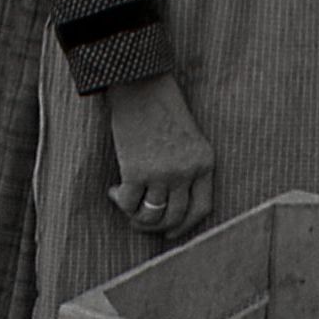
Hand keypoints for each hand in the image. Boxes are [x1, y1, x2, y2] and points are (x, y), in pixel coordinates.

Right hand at [106, 72, 214, 240]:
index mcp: (205, 163)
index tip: (170, 233)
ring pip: (151, 216)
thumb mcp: (189, 139)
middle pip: (175, 217)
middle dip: (155, 226)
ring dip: (136, 218)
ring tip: (125, 205)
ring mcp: (162, 173)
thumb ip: (188, 168)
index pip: (202, 209)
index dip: (186, 227)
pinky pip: (129, 204)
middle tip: (139, 221)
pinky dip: (120, 202)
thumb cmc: (163, 110)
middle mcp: (187, 172)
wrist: (141, 86)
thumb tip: (169, 206)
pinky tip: (114, 191)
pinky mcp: (136, 171)